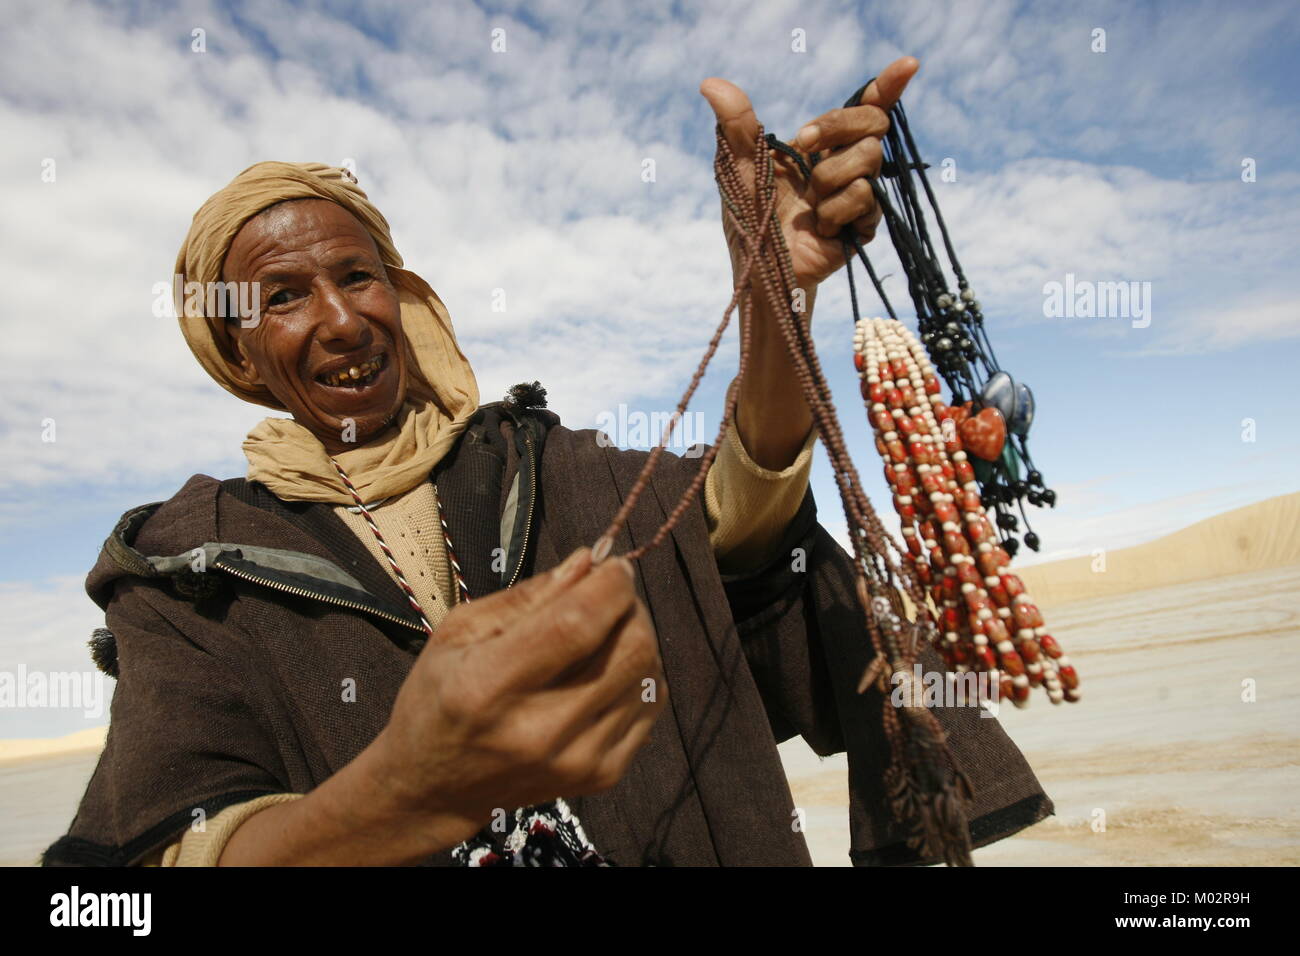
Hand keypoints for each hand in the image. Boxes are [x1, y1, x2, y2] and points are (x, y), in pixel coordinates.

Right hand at [377, 546, 665, 841]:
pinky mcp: (602, 776)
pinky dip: (639, 676)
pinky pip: (650, 706)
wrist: (436, 788)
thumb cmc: (440, 697)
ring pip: (649, 676)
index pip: (576, 624)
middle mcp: (538, 732)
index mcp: (487, 687)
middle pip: (630, 650)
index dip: (609, 585)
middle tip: (607, 596)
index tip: (611, 564)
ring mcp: (576, 761)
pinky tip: (607, 670)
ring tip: (604, 633)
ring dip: (636, 638)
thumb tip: (589, 561)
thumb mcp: (460, 632)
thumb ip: (529, 596)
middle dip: (629, 607)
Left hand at [699, 56, 919, 288]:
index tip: (908, 64)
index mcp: (823, 145)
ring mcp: (859, 193)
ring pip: (870, 157)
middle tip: (806, 142)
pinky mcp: (866, 223)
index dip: (888, 85)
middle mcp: (845, 164)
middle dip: (840, 124)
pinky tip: (820, 227)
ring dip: (829, 176)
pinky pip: (864, 196)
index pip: (864, 108)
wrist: (761, 268)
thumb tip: (709, 83)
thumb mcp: (739, 166)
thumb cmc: (751, 217)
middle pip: (874, 123)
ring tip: (809, 204)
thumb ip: (736, 124)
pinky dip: (834, 209)